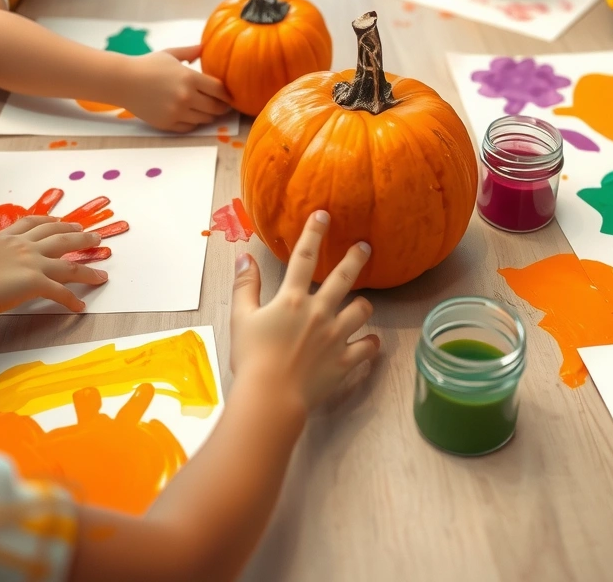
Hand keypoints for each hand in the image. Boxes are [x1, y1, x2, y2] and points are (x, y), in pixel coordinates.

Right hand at [0, 216, 108, 316]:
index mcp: (6, 238)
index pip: (33, 223)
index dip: (50, 221)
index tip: (61, 221)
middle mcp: (23, 246)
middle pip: (59, 236)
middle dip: (79, 236)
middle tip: (93, 237)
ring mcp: (32, 262)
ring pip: (69, 263)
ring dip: (89, 268)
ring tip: (102, 272)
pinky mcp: (36, 282)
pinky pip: (61, 292)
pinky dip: (72, 300)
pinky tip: (80, 306)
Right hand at [119, 46, 230, 131]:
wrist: (123, 81)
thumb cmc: (147, 65)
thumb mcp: (170, 54)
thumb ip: (190, 51)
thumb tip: (205, 47)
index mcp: (190, 78)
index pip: (219, 90)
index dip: (227, 94)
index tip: (229, 95)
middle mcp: (186, 97)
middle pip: (215, 108)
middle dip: (222, 108)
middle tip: (224, 106)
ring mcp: (177, 112)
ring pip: (204, 119)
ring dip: (209, 116)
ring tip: (209, 111)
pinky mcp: (167, 124)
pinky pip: (189, 127)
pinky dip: (193, 123)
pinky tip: (192, 116)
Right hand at [230, 211, 379, 413]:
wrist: (270, 398)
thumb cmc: (251, 358)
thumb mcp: (241, 318)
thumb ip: (245, 286)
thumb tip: (243, 257)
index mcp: (293, 299)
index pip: (304, 257)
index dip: (314, 233)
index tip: (324, 214)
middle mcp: (319, 312)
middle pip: (344, 277)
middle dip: (356, 258)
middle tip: (365, 246)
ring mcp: (336, 336)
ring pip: (362, 311)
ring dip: (364, 305)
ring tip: (364, 303)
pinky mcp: (344, 361)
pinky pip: (367, 348)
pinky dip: (371, 344)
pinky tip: (371, 342)